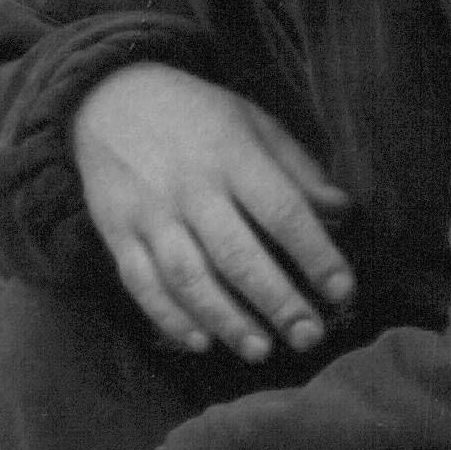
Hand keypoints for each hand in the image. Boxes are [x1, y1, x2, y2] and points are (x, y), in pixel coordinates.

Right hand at [69, 62, 351, 359]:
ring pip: (188, 277)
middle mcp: (190, 188)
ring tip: (261, 351)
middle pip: (236, 254)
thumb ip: (297, 170)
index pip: (282, 212)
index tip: (343, 290)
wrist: (107, 99)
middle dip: (277, 301)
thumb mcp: (254, 123)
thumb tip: (342, 212)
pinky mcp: (116, 234)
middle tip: (310, 338)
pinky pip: (141, 283)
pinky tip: (201, 342)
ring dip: (226, 319)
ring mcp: (149, 214)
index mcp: (232, 156)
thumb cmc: (197, 116)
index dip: (316, 254)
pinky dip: (169, 317)